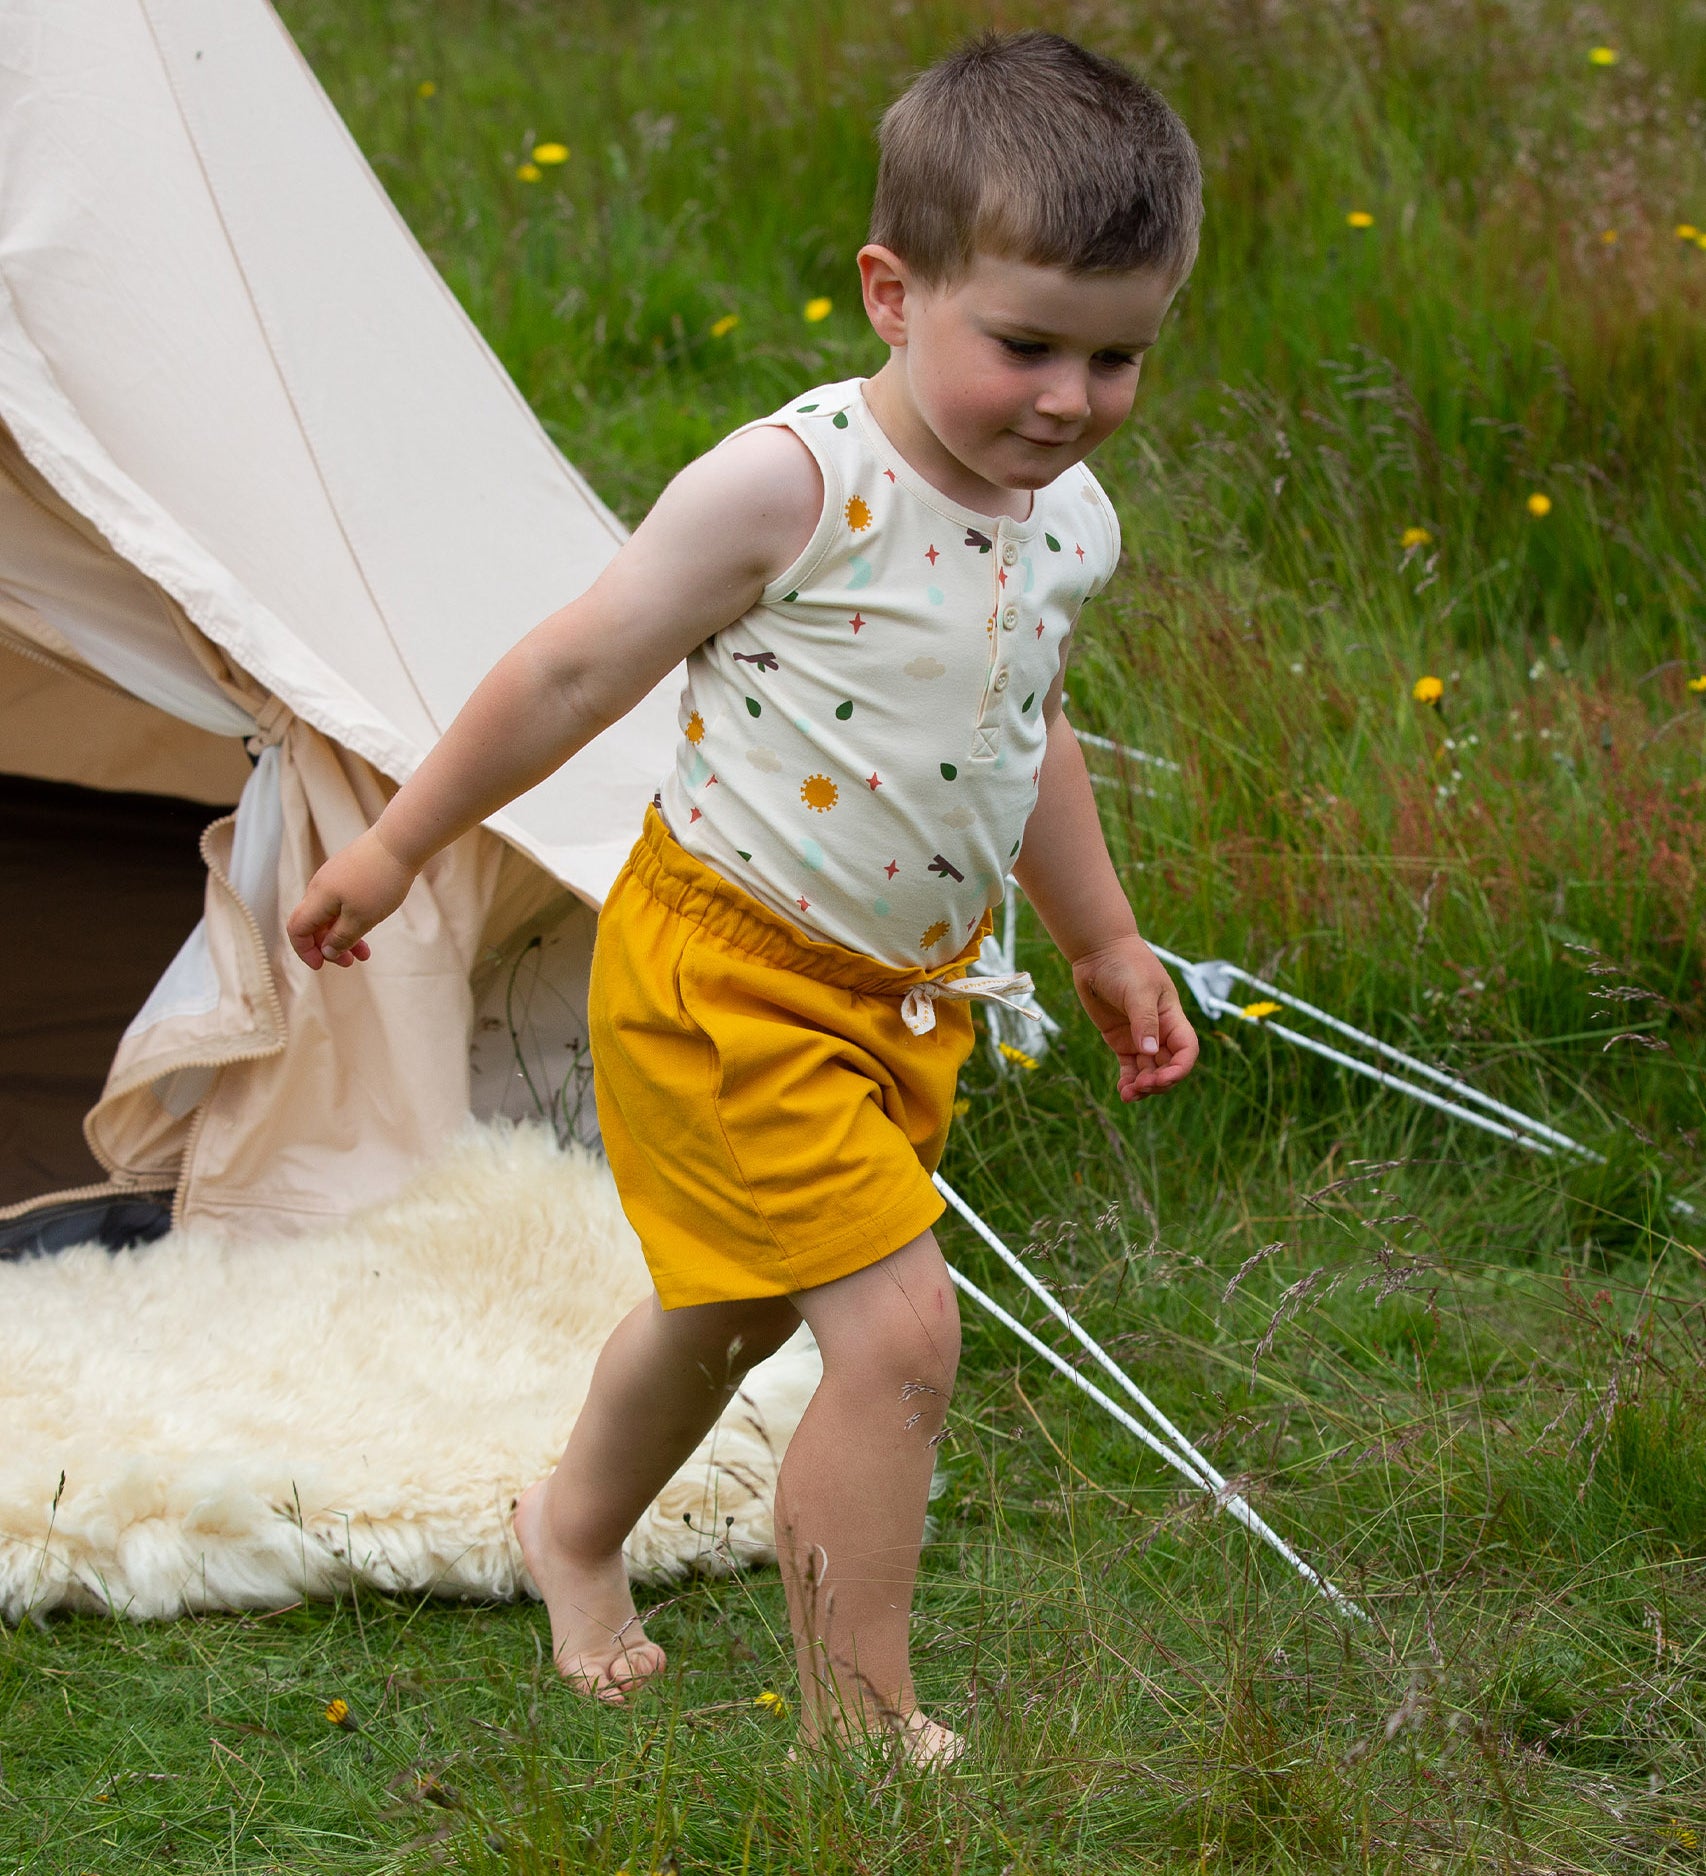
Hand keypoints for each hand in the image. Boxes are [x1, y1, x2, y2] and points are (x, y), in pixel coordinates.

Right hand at [285, 827, 416, 969]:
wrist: (400, 842)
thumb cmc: (380, 881)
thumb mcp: (362, 919)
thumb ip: (341, 938)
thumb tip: (326, 951)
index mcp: (317, 898)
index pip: (296, 929)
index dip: (305, 951)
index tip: (322, 966)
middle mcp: (320, 886)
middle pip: (314, 923)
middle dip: (329, 946)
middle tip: (351, 962)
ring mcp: (336, 877)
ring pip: (332, 914)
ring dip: (345, 935)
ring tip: (366, 953)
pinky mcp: (351, 871)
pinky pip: (344, 901)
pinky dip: (353, 918)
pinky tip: (370, 925)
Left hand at [1071, 935, 1198, 1101]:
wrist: (1099, 953)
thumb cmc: (1125, 965)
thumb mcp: (1138, 991)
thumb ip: (1144, 1021)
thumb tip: (1150, 1051)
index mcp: (1172, 1018)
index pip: (1186, 1050)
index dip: (1180, 1068)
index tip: (1162, 1079)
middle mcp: (1159, 1030)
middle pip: (1168, 1066)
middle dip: (1158, 1081)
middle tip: (1141, 1087)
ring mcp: (1140, 1036)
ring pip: (1149, 1070)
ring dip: (1143, 1086)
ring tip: (1128, 1095)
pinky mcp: (1121, 1039)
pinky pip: (1130, 1066)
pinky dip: (1128, 1080)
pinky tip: (1123, 1091)